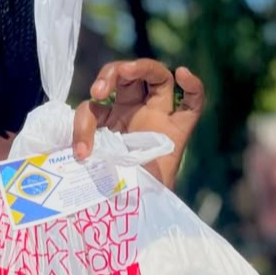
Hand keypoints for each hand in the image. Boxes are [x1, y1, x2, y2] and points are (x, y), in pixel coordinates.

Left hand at [72, 60, 204, 188]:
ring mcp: (160, 116)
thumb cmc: (113, 181)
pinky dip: (192, 85)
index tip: (87, 120)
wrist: (137, 206)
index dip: (89, 109)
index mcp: (113, 113)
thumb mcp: (92, 156)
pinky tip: (183, 74)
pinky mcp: (180, 129)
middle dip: (113, 73)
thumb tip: (81, 152)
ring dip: (143, 68)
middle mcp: (136, 109)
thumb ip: (86, 141)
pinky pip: (194, 102)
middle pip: (130, 74)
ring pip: (159, 77)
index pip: (101, 96)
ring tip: (129, 70)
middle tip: (100, 89)